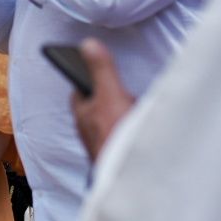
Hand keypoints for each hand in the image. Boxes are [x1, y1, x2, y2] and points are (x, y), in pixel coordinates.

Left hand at [72, 39, 135, 159]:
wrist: (130, 177)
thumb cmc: (117, 137)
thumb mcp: (111, 95)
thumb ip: (102, 70)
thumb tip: (87, 44)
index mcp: (83, 114)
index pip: (79, 91)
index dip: (87, 79)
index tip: (93, 70)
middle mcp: (88, 131)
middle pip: (96, 106)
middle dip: (109, 96)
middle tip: (123, 90)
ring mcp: (102, 144)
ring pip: (109, 122)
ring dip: (121, 114)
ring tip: (135, 108)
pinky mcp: (115, 155)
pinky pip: (121, 136)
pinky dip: (130, 130)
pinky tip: (141, 131)